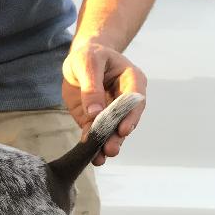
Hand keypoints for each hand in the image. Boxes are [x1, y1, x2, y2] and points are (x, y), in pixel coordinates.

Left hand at [62, 41, 146, 165]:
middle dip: (118, 136)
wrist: (79, 62)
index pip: (136, 99)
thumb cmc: (89, 56)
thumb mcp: (87, 63)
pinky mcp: (97, 121)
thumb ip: (91, 87)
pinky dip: (94, 146)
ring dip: (107, 144)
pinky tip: (92, 157)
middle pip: (127, 119)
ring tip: (100, 158)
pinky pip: (98, 134)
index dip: (131, 115)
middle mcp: (126, 99)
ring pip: (114, 131)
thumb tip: (95, 112)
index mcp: (132, 79)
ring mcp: (113, 112)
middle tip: (111, 149)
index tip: (123, 130)